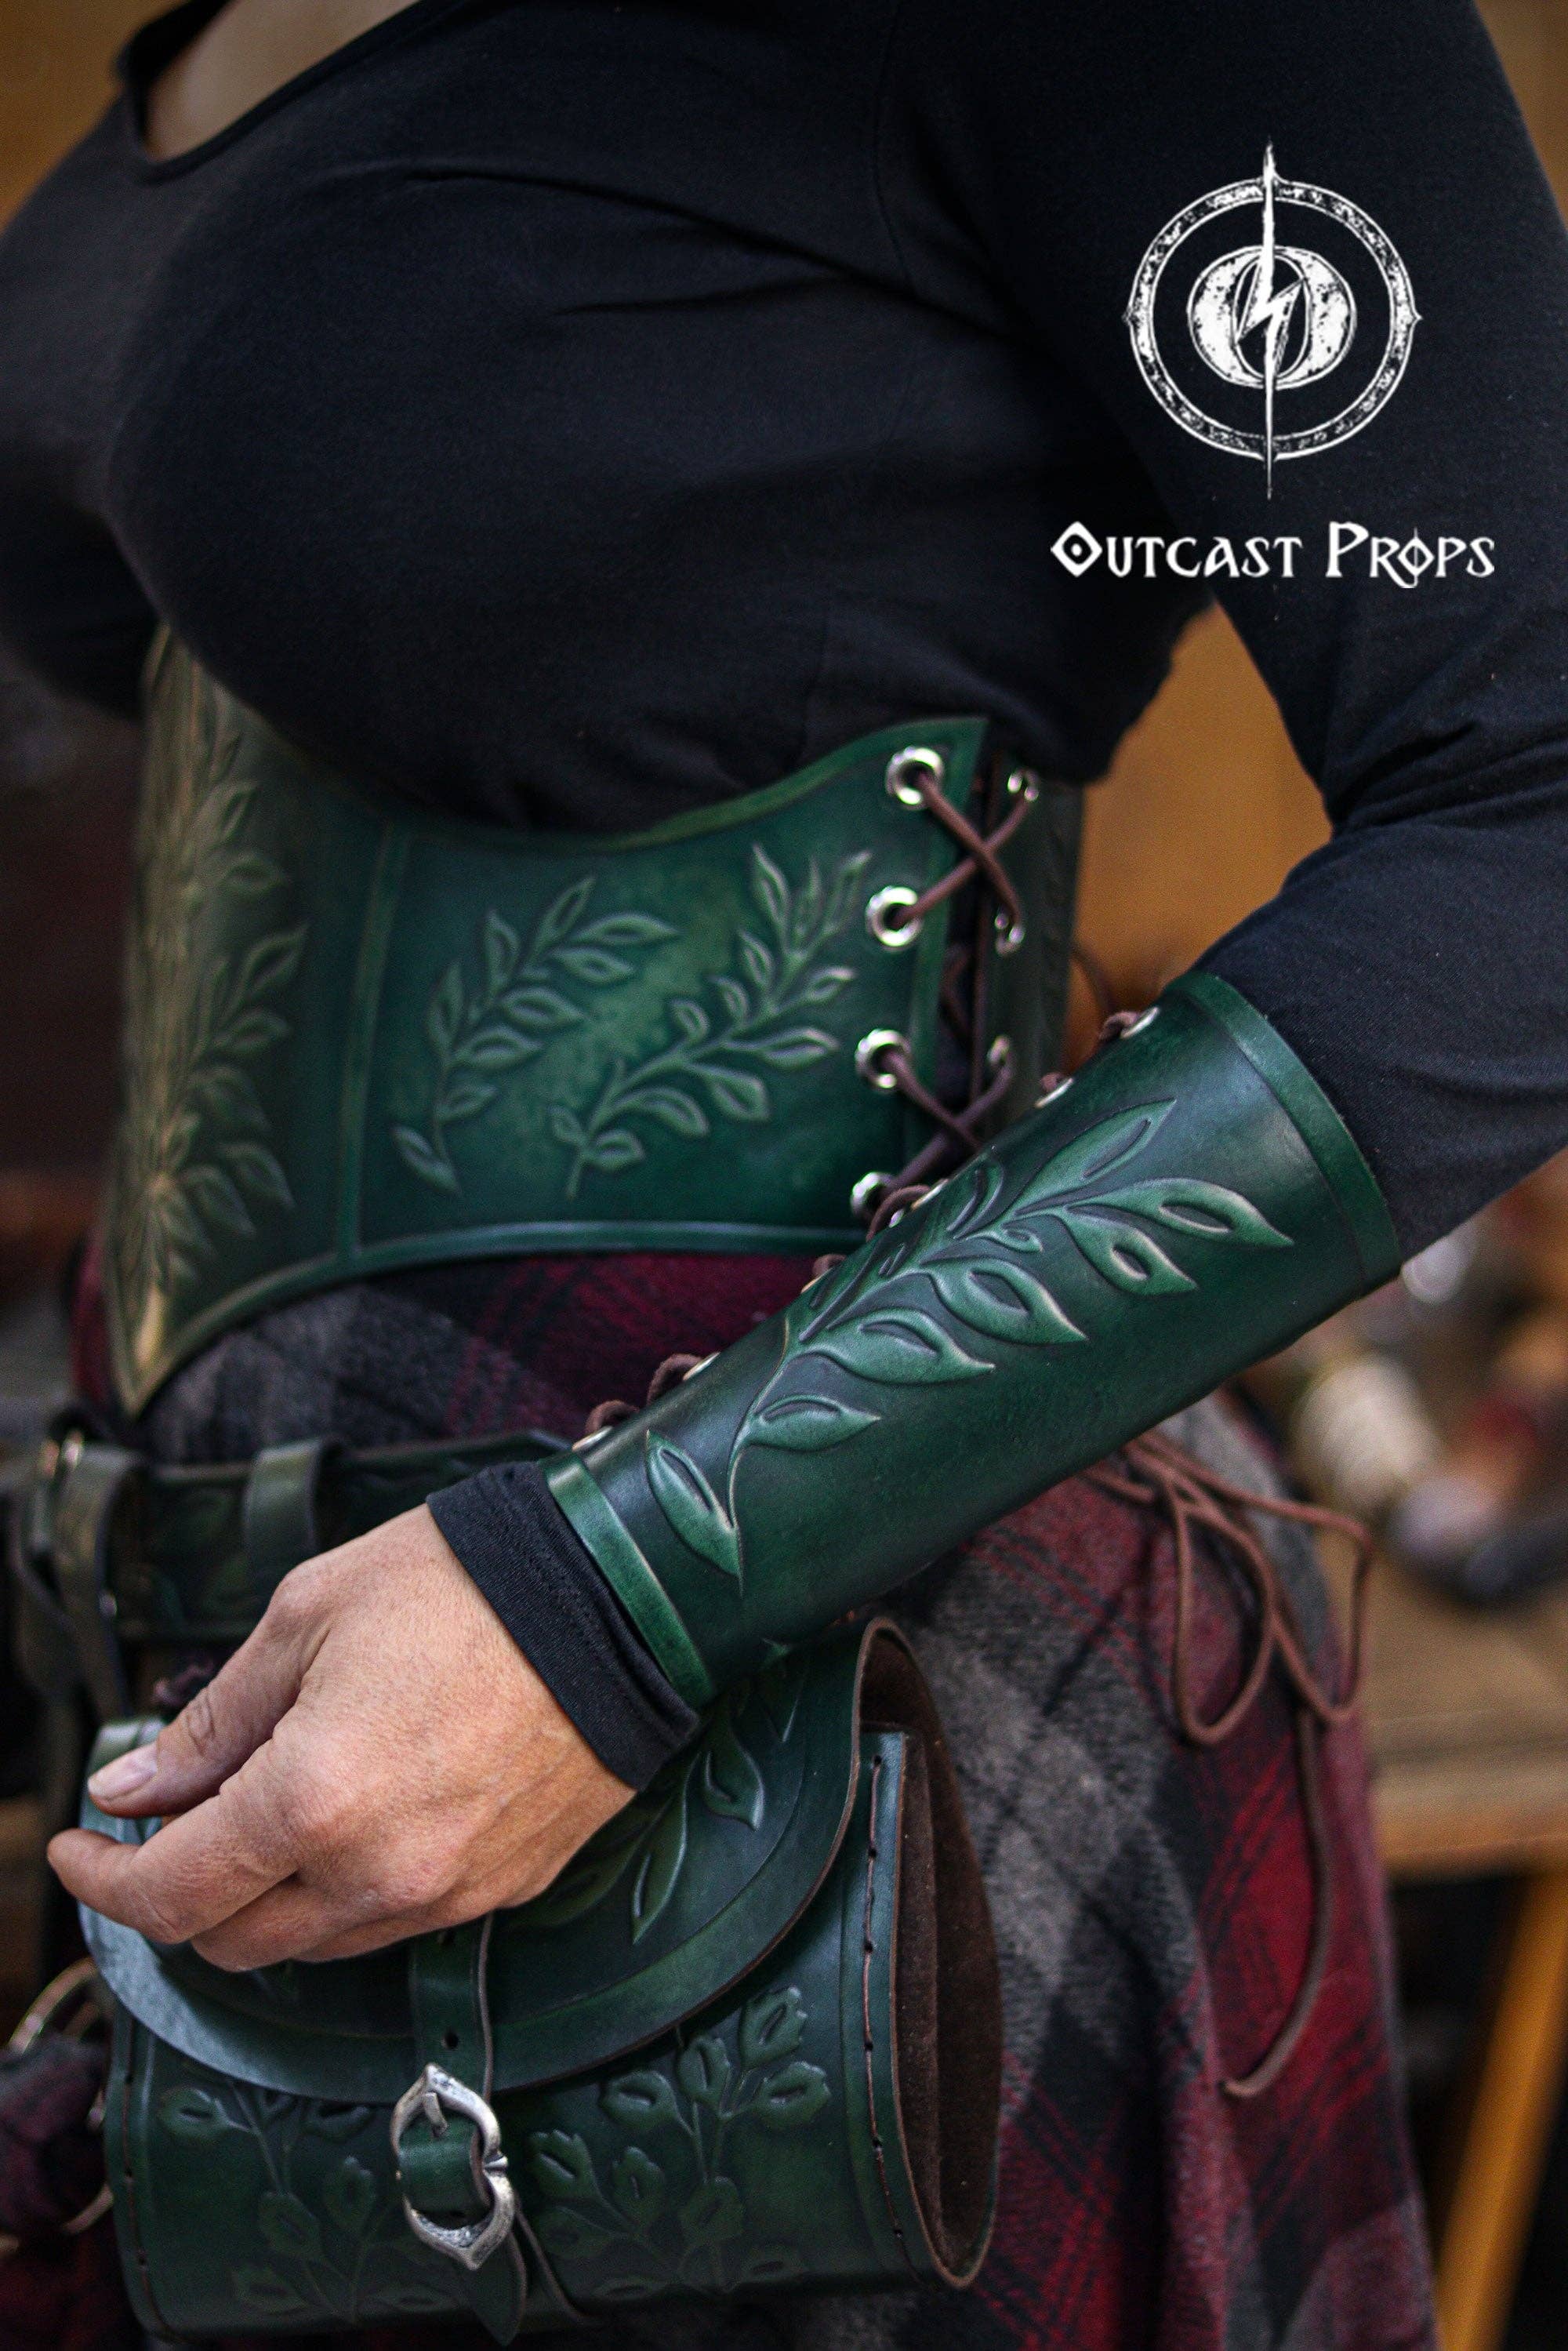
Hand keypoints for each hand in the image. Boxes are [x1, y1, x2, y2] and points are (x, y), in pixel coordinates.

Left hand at [47, 1505, 632, 1969]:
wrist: (621, 1596)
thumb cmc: (464, 1586)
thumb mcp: (305, 1617)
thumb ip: (211, 1724)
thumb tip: (131, 1793)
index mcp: (311, 1802)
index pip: (168, 1895)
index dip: (100, 1880)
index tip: (78, 1844)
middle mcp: (375, 1875)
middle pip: (230, 1941)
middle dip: (179, 1891)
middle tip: (171, 1818)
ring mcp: (443, 1895)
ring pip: (309, 1945)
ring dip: (265, 1895)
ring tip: (272, 1801)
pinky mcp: (499, 1892)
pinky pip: (391, 1922)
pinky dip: (345, 1889)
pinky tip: (355, 1811)